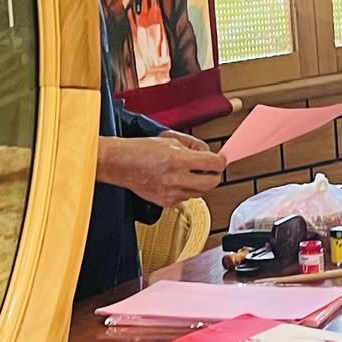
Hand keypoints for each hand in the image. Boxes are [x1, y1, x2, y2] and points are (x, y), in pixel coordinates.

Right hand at [97, 132, 224, 207]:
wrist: (120, 163)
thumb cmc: (141, 149)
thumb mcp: (171, 139)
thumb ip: (194, 146)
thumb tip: (209, 153)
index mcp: (178, 159)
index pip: (214, 164)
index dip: (220, 161)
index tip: (220, 160)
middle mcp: (176, 178)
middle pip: (212, 183)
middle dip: (214, 175)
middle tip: (210, 169)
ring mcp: (171, 193)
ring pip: (200, 192)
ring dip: (200, 183)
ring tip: (189, 172)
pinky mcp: (166, 202)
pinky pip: (186, 198)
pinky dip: (186, 190)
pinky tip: (176, 180)